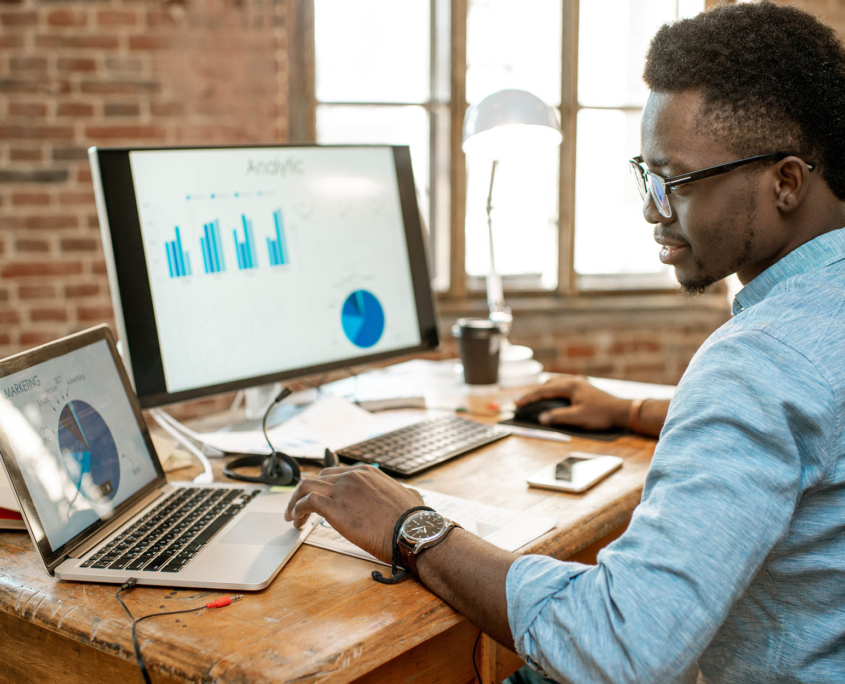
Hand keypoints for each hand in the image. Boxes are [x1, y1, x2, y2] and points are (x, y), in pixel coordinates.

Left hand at [284, 464, 423, 563]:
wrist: (411, 531)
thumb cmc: (412, 519)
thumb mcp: (408, 495)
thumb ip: (400, 492)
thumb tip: (408, 496)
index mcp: (366, 472)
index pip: (334, 474)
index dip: (322, 486)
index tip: (318, 498)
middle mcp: (352, 476)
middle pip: (317, 478)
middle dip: (305, 493)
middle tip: (301, 509)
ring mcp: (342, 490)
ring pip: (306, 486)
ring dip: (295, 501)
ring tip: (293, 516)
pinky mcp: (334, 508)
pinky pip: (307, 502)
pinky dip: (297, 510)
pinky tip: (297, 521)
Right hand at [515, 374, 630, 430]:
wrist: (622, 411)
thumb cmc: (601, 415)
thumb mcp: (578, 418)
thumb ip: (558, 417)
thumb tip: (541, 418)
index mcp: (570, 386)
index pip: (543, 391)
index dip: (529, 398)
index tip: (517, 404)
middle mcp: (573, 381)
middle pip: (548, 384)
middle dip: (534, 393)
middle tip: (522, 402)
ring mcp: (580, 382)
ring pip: (556, 383)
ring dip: (544, 389)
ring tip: (535, 397)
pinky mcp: (585, 387)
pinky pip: (564, 384)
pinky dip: (554, 389)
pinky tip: (555, 395)